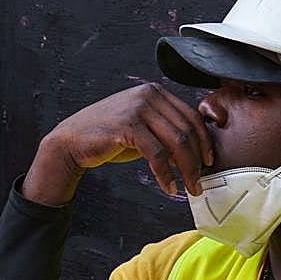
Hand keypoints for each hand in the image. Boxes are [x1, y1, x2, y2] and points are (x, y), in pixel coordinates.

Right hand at [22, 83, 213, 205]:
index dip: (204, 141)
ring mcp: (137, 108)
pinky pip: (156, 153)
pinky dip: (165, 173)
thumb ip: (166, 133)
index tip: (209, 161)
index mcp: (155, 92)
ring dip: (186, 169)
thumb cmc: (108, 136)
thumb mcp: (143, 128)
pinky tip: (167, 186)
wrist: (71, 141)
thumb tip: (193, 153)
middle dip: (197, 160)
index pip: (191, 116)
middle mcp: (148, 95)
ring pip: (176, 142)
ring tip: (188, 187)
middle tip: (199, 182)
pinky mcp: (127, 125)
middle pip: (187, 130)